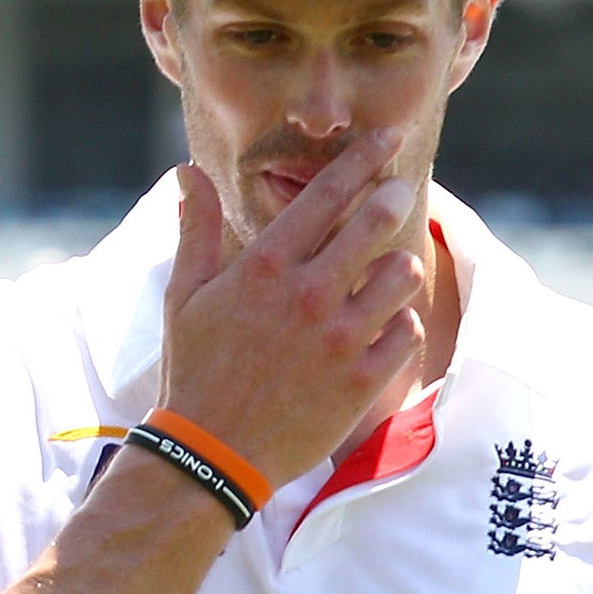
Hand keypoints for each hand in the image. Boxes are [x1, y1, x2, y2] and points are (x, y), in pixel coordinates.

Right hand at [157, 132, 425, 487]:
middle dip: (392, 198)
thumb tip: (187, 171)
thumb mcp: (185, 296)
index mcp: (264, 266)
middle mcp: (306, 294)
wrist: (210, 454)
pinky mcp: (362, 381)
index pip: (325, 194)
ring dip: (398, 267)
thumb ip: (198, 230)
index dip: (362, 159)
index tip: (386, 138)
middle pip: (375, 222)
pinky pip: (408, 331)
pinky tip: (384, 328)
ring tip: (386, 273)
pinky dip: (402, 325)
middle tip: (398, 192)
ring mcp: (339, 338)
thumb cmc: (195, 370)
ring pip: (401, 273)